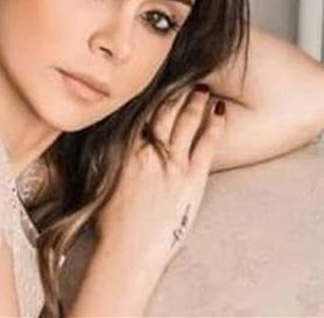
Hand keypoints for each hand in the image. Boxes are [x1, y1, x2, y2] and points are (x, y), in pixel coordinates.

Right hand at [95, 84, 225, 263]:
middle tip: (185, 73)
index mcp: (125, 149)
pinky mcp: (191, 178)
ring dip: (195, 100)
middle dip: (176, 89)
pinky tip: (220, 112)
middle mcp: (148, 149)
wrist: (128, 250)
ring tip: (202, 86)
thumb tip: (115, 148)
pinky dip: (214, 125)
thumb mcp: (103, 182)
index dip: (152, 92)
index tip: (159, 78)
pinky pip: (206, 143)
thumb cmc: (111, 224)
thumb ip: (113, 160)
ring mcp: (171, 162)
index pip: (141, 111)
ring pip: (186, 120)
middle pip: (165, 109)